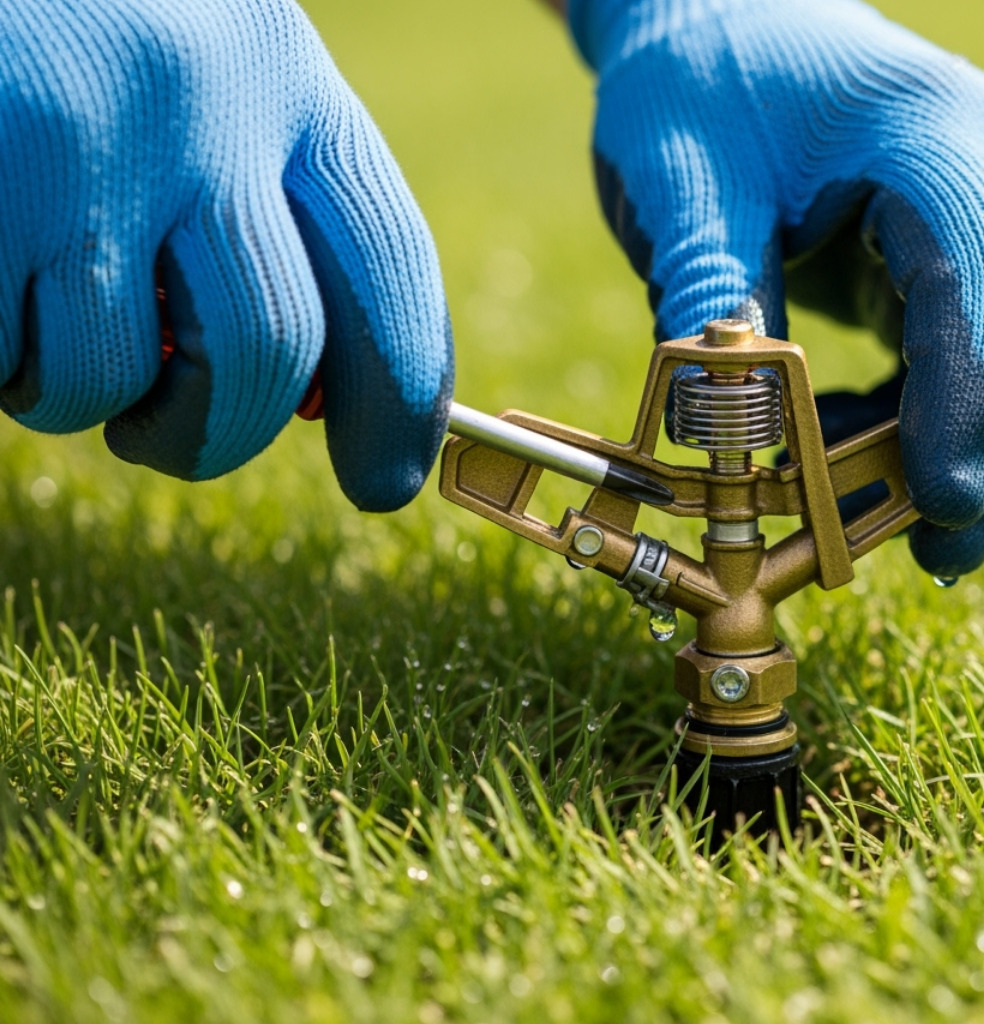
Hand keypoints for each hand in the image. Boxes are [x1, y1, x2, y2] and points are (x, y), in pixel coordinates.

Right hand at [0, 0, 451, 510]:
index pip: (390, 269)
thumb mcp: (209, 91)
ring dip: (77, 394)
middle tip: (172, 442)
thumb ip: (276, 217)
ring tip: (42, 317)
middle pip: (272, 349)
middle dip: (220, 434)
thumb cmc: (77, 43)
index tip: (385, 482)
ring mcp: (83, 143)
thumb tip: (328, 401)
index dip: (402, 400)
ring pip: (115, 378)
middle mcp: (204, 102)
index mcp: (285, 75)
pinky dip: (1, 360)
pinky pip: (8, 360)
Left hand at [570, 0, 983, 575]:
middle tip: (949, 557)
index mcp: (930, 133)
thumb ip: (711, 295)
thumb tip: (726, 438)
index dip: (975, 400)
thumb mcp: (678, 180)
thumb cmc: (698, 86)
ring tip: (917, 538)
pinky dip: (963, 425)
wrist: (728, 19)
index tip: (939, 507)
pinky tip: (884, 466)